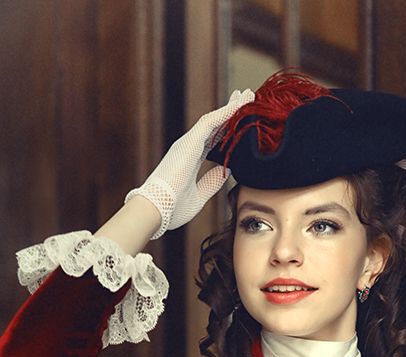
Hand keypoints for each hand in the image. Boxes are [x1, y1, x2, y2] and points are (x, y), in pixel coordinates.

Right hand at [125, 89, 254, 238]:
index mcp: (190, 159)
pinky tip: (240, 105)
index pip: (213, 139)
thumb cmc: (172, 208)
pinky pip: (210, 123)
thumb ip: (211, 182)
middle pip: (214, 125)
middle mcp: (188, 148)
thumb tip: (226, 171)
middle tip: (247, 98)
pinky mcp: (188, 143)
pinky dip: (225, 113)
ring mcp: (187, 144)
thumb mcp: (199, 195)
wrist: (156, 211)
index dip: (227, 129)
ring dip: (231, 107)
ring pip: (214, 119)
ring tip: (248, 95)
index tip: (242, 119)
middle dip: (231, 111)